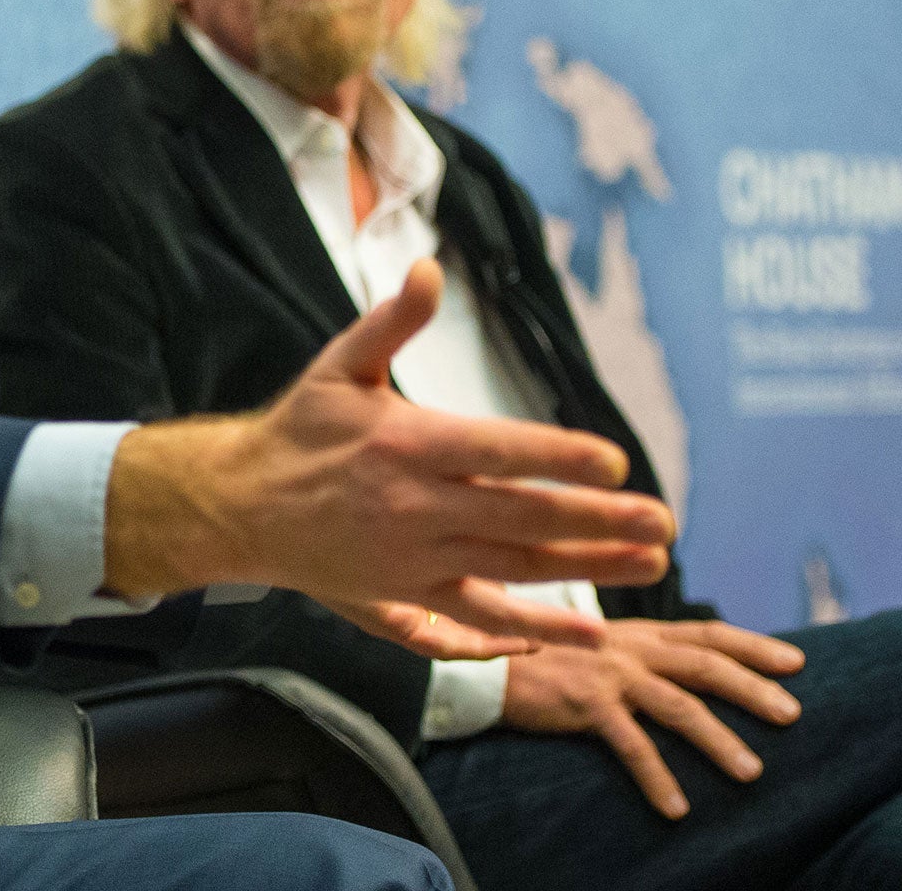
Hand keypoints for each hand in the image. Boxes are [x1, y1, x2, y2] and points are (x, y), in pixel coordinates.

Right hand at [102, 259, 674, 655]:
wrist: (241, 507)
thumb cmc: (299, 430)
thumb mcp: (339, 365)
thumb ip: (391, 321)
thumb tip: (429, 269)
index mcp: (405, 445)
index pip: (495, 452)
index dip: (557, 458)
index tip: (615, 462)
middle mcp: (414, 507)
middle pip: (520, 517)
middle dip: (596, 521)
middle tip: (661, 519)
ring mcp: (414, 560)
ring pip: (514, 568)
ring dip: (588, 568)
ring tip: (650, 560)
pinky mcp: (409, 598)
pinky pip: (479, 619)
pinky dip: (533, 631)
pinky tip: (587, 632)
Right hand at [502, 618, 805, 818]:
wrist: (492, 667)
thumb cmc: (550, 661)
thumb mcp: (603, 648)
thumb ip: (645, 654)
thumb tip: (693, 671)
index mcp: (639, 633)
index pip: (707, 633)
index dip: (753, 645)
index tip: (797, 661)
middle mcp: (630, 647)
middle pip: (704, 664)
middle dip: (752, 687)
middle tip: (793, 714)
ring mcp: (610, 674)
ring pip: (678, 706)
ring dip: (719, 739)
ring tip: (751, 772)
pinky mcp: (587, 703)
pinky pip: (632, 745)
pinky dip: (657, 777)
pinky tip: (676, 808)